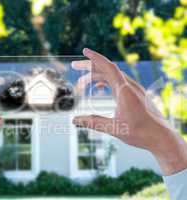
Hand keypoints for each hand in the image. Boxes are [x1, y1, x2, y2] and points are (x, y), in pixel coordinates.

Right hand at [72, 48, 186, 175]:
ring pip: (112, 75)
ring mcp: (134, 89)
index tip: (85, 50)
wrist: (161, 137)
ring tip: (81, 85)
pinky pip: (118, 81)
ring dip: (96, 76)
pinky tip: (98, 90)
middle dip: (89, 67)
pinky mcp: (136, 94)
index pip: (108, 67)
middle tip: (74, 66)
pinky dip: (105, 82)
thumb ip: (93, 122)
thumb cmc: (140, 133)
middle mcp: (130, 86)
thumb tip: (75, 120)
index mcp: (125, 91)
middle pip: (107, 69)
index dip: (95, 58)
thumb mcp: (114, 128)